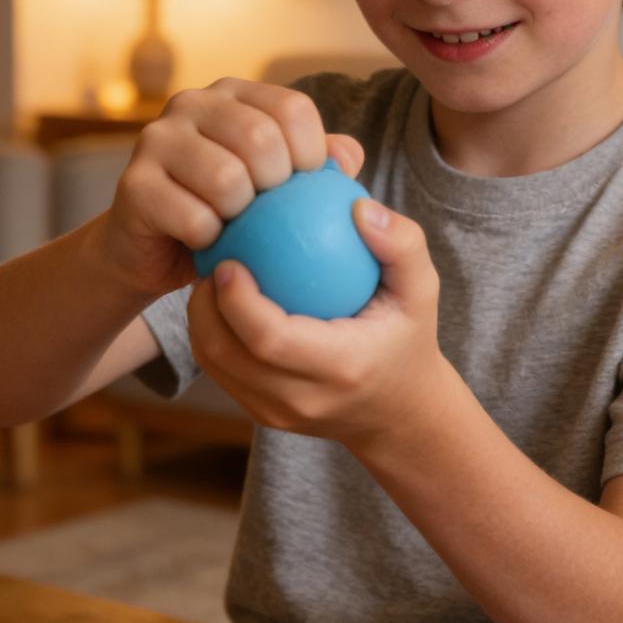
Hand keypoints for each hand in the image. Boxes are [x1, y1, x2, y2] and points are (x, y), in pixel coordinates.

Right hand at [98, 78, 363, 300]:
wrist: (157, 253)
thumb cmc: (233, 215)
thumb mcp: (282, 188)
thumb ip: (320, 165)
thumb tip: (347, 156)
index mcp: (235, 95)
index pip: (293, 108)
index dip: (312, 154)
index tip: (305, 188)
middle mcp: (192, 102)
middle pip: (261, 137)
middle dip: (277, 187)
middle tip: (269, 213)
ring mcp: (157, 138)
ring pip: (227, 178)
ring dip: (242, 219)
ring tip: (236, 227)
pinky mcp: (133, 183)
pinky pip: (194, 218)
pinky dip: (211, 242)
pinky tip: (207, 243)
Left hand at [186, 196, 451, 450]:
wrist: (402, 411)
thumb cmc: (408, 335)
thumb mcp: (421, 288)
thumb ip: (401, 244)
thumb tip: (358, 206)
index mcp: (341, 367)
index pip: (269, 339)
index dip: (236, 300)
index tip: (228, 259)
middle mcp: (303, 399)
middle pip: (226, 355)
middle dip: (203, 306)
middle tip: (212, 259)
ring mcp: (279, 414)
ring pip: (214, 366)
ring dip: (201, 319)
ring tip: (211, 276)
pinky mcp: (264, 416)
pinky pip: (221, 373)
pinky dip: (211, 335)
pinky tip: (220, 299)